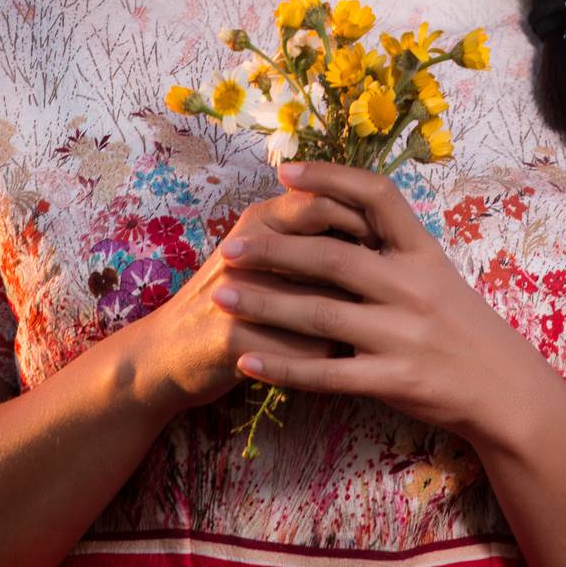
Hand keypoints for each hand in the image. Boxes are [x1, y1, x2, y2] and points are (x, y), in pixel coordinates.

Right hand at [124, 174, 380, 419]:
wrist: (169, 352)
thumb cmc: (235, 296)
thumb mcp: (265, 252)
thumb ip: (310, 232)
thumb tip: (379, 223)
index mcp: (262, 219)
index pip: (324, 202)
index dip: (367, 222)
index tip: (396, 245)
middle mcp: (248, 246)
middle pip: (325, 250)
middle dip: (367, 277)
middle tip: (395, 292)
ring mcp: (236, 292)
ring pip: (318, 306)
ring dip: (350, 323)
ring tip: (375, 332)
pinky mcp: (231, 338)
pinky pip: (296, 351)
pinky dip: (322, 359)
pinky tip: (341, 364)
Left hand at [208, 159, 539, 443]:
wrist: (507, 391)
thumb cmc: (462, 326)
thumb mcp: (437, 273)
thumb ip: (390, 248)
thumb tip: (332, 209)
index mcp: (423, 252)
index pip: (376, 197)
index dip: (330, 178)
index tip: (285, 172)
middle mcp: (413, 287)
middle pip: (333, 258)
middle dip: (275, 251)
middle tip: (232, 246)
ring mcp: (405, 336)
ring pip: (321, 315)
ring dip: (266, 306)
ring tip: (221, 297)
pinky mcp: (396, 381)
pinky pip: (328, 374)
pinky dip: (284, 367)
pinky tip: (247, 360)